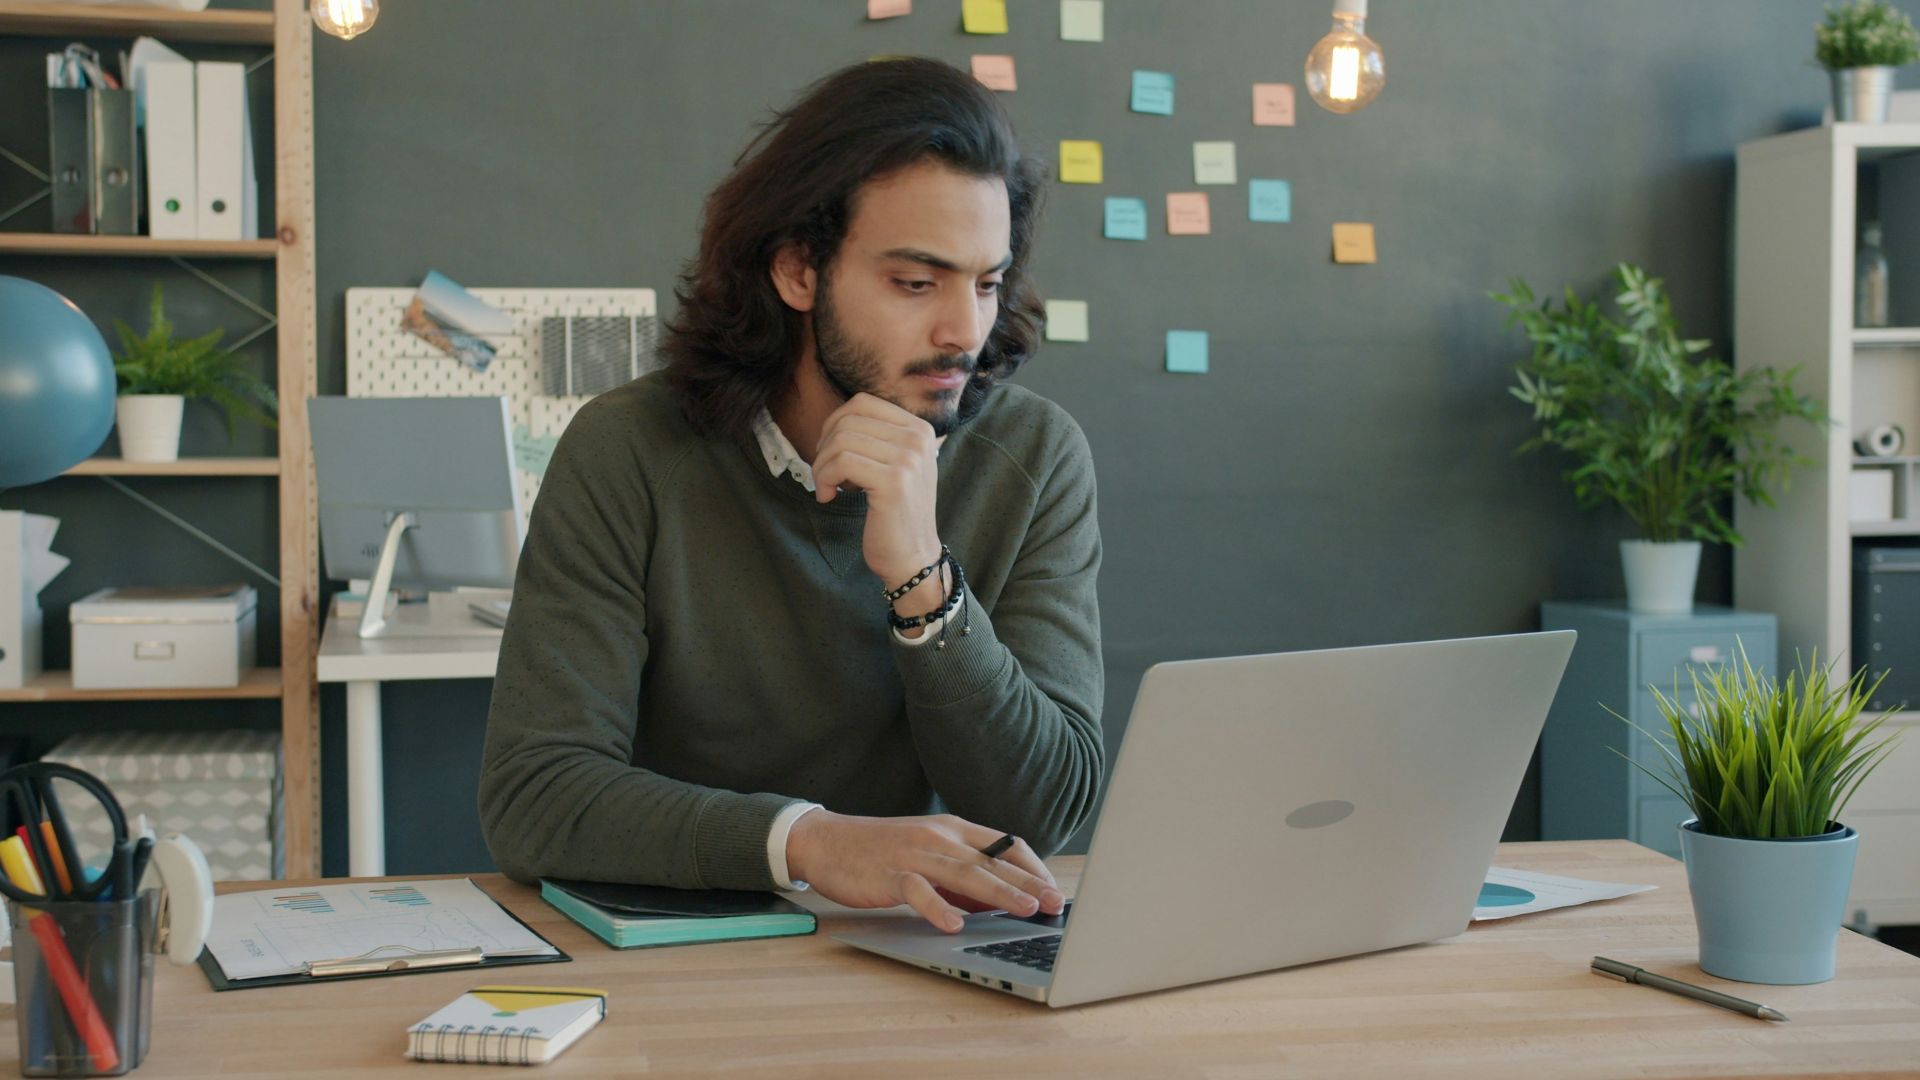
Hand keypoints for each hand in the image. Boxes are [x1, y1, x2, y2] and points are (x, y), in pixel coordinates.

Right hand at [786, 810, 1065, 932]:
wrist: (827, 841)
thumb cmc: (881, 852)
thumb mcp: (929, 855)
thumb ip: (961, 876)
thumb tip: (998, 903)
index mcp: (954, 830)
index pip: (1005, 845)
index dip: (1032, 867)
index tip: (1052, 889)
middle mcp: (940, 837)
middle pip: (992, 860)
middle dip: (1027, 882)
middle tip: (1054, 903)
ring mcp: (915, 853)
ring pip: (964, 873)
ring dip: (998, 892)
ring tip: (1024, 909)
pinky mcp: (890, 873)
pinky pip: (918, 890)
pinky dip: (937, 908)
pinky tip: (953, 925)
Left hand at [811, 394, 942, 588]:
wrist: (913, 557)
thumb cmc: (894, 513)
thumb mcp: (894, 465)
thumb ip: (874, 438)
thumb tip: (834, 421)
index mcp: (919, 429)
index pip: (862, 403)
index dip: (834, 424)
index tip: (830, 454)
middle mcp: (918, 438)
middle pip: (848, 420)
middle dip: (824, 447)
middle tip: (824, 474)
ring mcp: (909, 459)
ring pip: (841, 441)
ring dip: (822, 466)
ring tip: (826, 487)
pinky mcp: (894, 481)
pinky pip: (842, 463)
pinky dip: (824, 479)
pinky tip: (827, 497)